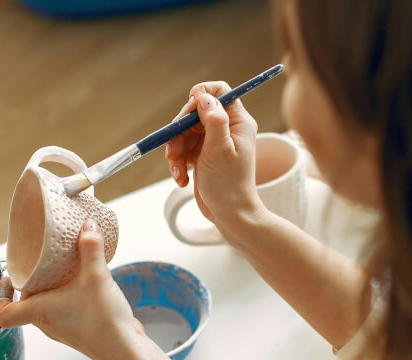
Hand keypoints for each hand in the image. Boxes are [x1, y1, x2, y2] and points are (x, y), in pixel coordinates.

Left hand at [0, 219, 147, 359]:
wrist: (125, 349)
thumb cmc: (103, 323)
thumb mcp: (96, 276)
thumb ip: (91, 248)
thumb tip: (88, 227)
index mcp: (39, 312)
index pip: (4, 313)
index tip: (6, 280)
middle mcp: (47, 323)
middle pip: (27, 304)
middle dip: (32, 284)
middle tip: (41, 266)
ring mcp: (63, 330)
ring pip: (47, 308)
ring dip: (52, 291)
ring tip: (65, 273)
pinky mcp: (79, 331)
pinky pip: (65, 311)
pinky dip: (68, 297)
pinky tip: (85, 286)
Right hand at [164, 81, 264, 243]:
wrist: (230, 215)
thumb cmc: (229, 185)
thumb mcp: (220, 150)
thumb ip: (213, 120)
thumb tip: (203, 95)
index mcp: (238, 122)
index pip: (220, 91)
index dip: (201, 96)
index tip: (188, 113)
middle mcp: (227, 128)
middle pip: (195, 113)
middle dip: (180, 132)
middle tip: (174, 150)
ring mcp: (214, 142)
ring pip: (185, 133)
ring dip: (176, 151)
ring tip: (178, 171)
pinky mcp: (203, 156)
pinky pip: (184, 149)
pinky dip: (178, 163)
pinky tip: (181, 178)